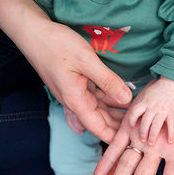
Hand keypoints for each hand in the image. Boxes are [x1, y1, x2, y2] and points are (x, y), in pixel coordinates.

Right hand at [17, 20, 131, 142]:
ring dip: (116, 112)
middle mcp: (75, 100)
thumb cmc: (56, 44)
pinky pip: (96, 96)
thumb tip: (126, 99)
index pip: (98, 127)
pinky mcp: (76, 83)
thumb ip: (108, 81)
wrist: (33, 32)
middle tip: (140, 127)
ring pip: (100, 108)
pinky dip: (109, 99)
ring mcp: (75, 92)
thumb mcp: (86, 61)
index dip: (114, 137)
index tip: (131, 142)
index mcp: (76, 100)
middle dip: (119, 125)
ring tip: (137, 113)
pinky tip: (122, 99)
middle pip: (101, 120)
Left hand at [128, 77, 173, 144]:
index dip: (131, 121)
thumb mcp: (144, 95)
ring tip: (151, 143)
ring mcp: (162, 110)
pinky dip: (171, 134)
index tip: (131, 127)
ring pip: (156, 126)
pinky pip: (171, 125)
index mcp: (144, 102)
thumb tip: (131, 116)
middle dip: (142, 133)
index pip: (134, 113)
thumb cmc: (157, 89)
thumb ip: (139, 105)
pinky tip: (170, 141)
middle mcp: (152, 107)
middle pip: (145, 123)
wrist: (172, 82)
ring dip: (152, 136)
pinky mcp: (172, 113)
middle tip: (142, 140)